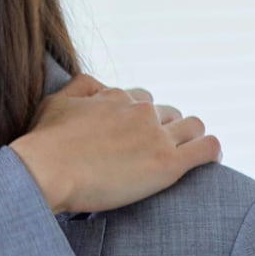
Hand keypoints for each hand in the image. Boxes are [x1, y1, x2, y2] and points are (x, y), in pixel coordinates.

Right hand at [8, 73, 220, 214]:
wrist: (46, 171)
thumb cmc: (44, 142)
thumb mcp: (56, 102)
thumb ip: (82, 86)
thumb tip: (100, 84)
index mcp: (118, 97)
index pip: (143, 101)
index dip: (140, 119)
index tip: (132, 137)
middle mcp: (141, 111)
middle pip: (169, 114)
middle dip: (164, 129)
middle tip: (149, 153)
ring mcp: (156, 136)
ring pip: (193, 127)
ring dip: (189, 138)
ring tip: (180, 155)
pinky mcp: (167, 164)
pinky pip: (207, 148)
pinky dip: (210, 152)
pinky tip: (207, 162)